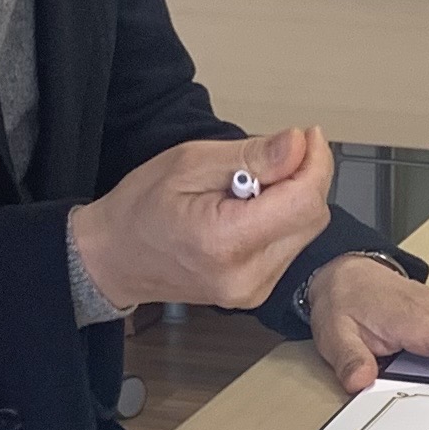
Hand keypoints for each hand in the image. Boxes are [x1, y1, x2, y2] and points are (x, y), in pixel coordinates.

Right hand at [67, 128, 334, 312]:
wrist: (114, 257)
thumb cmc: (141, 207)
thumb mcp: (190, 163)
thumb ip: (251, 157)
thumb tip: (299, 145)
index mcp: (225, 242)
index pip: (304, 201)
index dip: (314, 163)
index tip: (306, 136)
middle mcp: (246, 277)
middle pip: (312, 217)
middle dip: (303, 178)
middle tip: (270, 157)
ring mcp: (252, 292)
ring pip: (305, 232)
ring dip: (292, 199)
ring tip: (248, 187)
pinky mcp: (255, 293)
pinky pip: (289, 247)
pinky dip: (280, 220)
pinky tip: (248, 210)